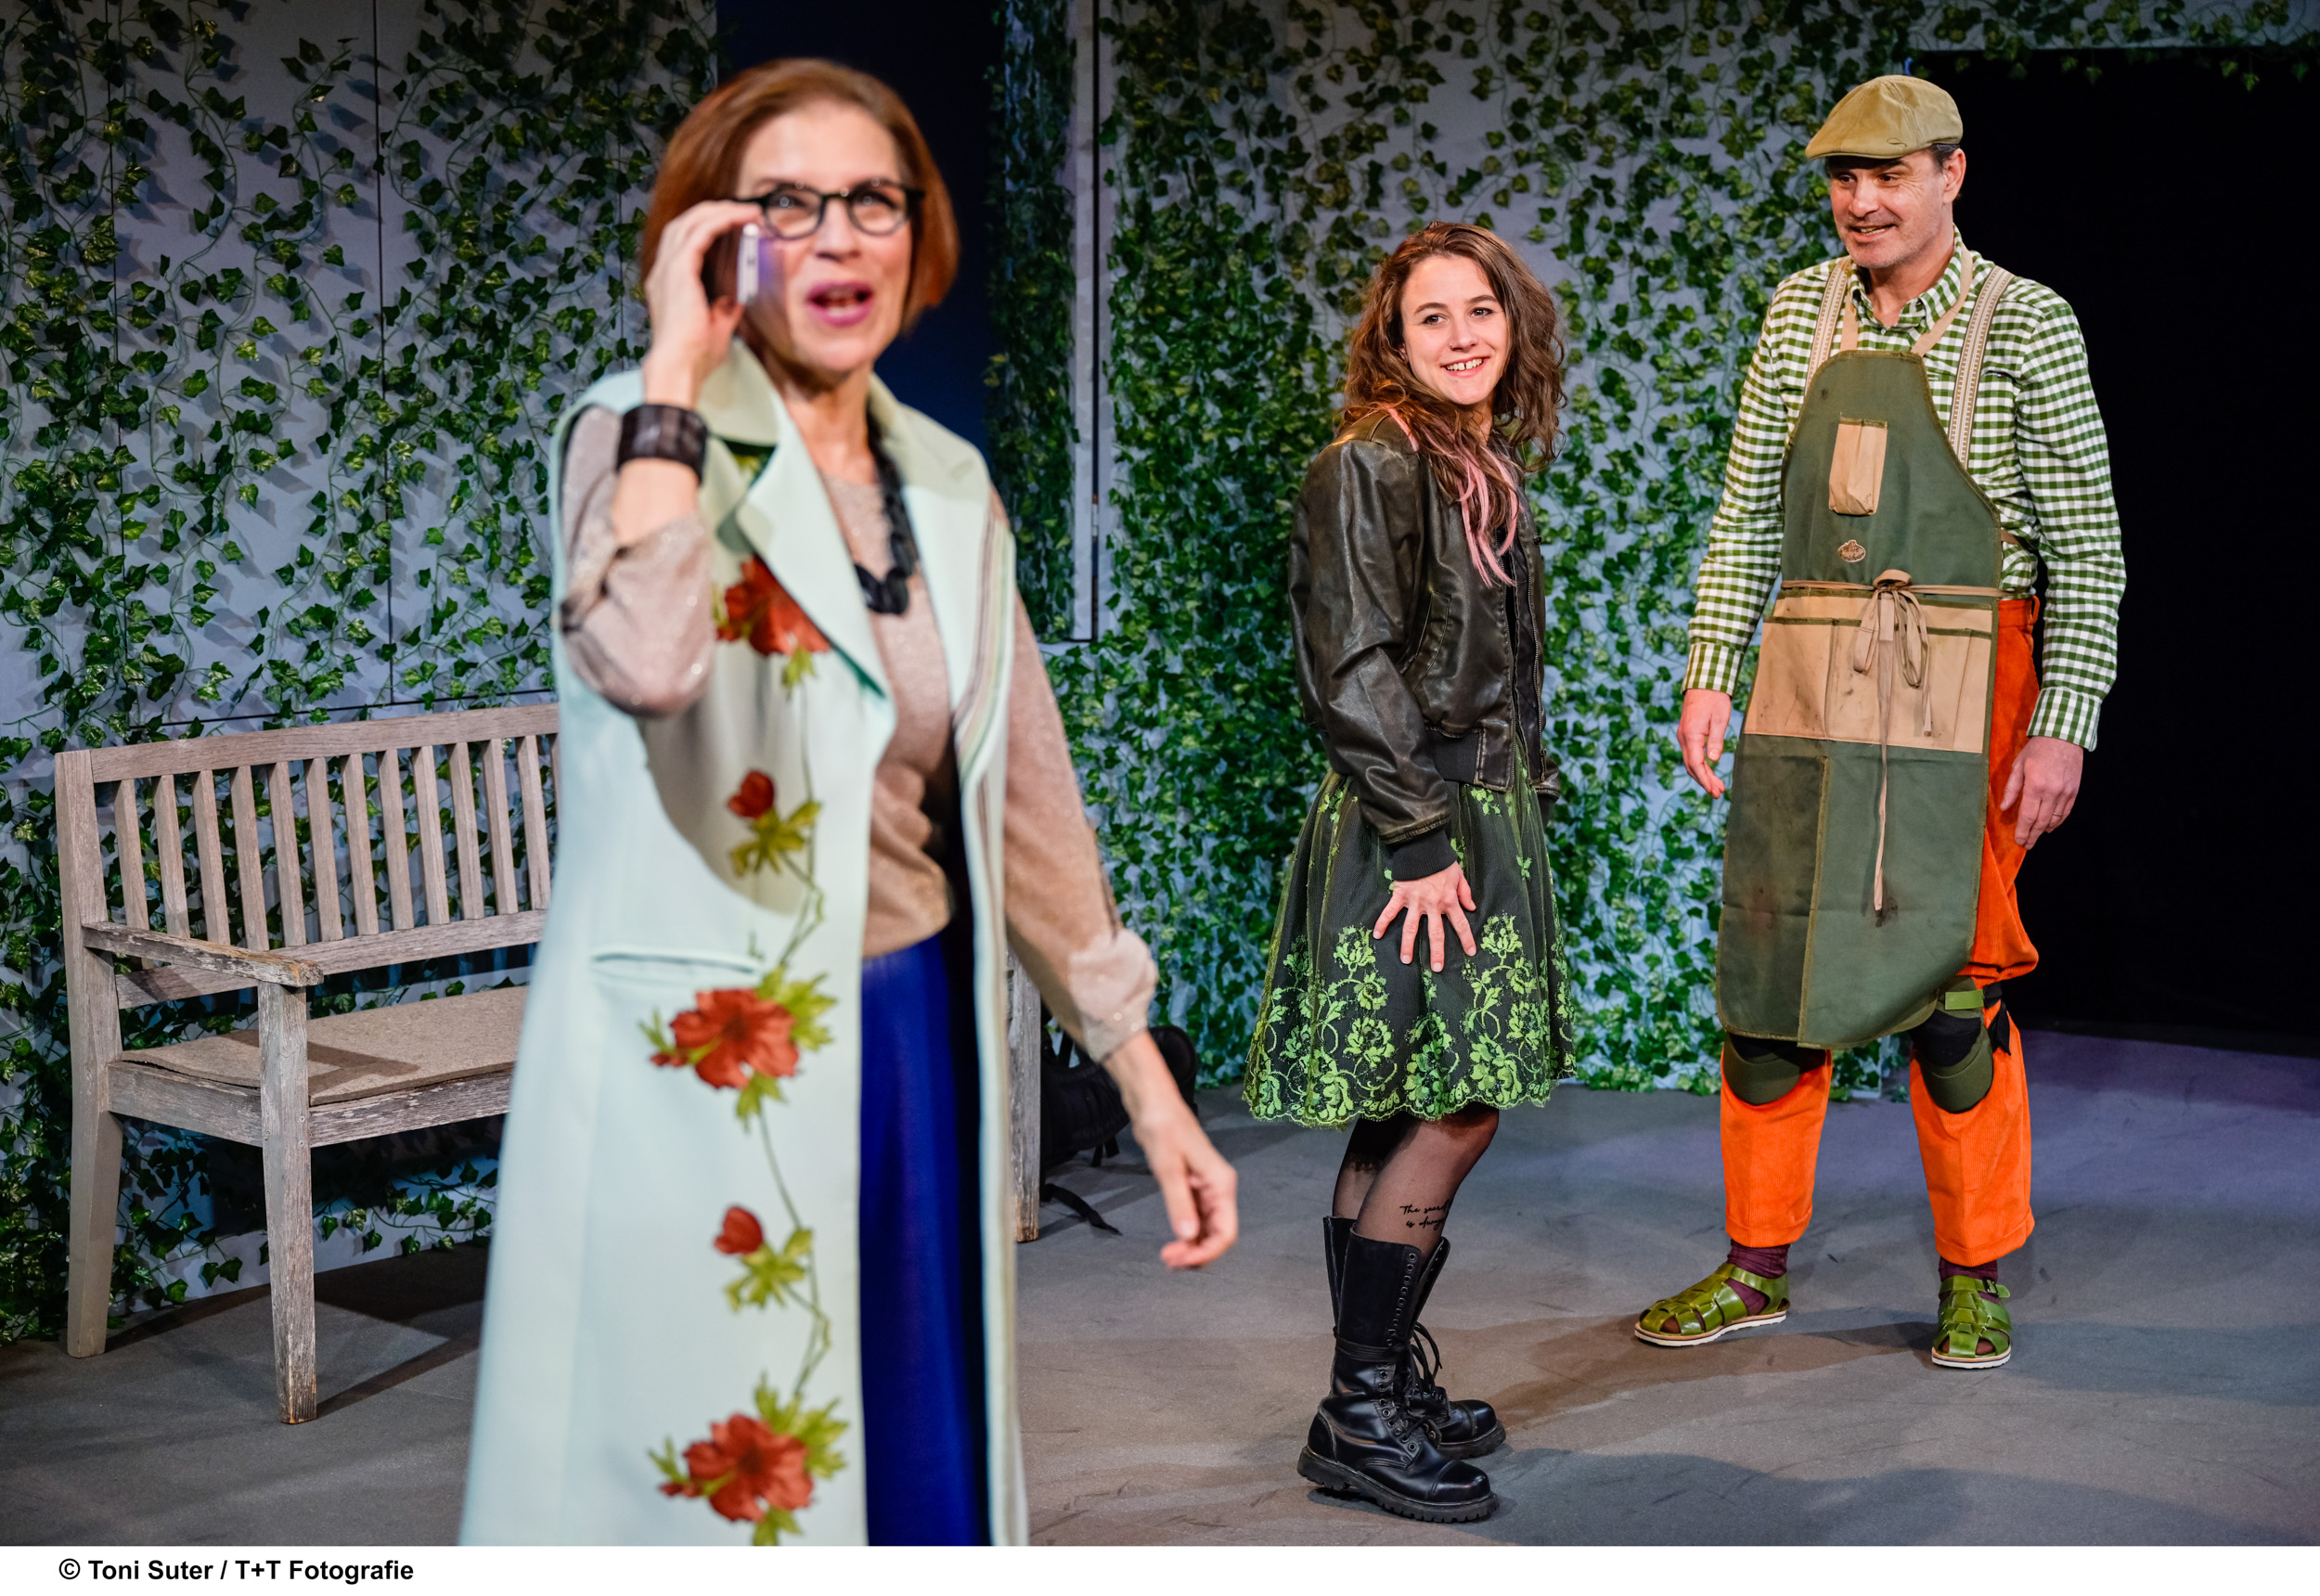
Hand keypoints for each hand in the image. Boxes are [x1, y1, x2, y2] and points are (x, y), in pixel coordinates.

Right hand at [636, 198, 759, 407]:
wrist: (678, 367)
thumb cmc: (694, 357)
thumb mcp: (715, 329)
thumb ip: (723, 311)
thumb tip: (735, 299)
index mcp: (669, 284)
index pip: (684, 243)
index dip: (707, 228)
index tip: (734, 225)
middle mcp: (664, 272)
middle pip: (683, 224)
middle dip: (713, 211)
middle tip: (741, 209)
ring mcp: (667, 269)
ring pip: (689, 222)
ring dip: (718, 210)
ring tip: (744, 208)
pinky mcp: (679, 271)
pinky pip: (700, 233)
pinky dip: (721, 220)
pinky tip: (740, 217)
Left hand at [1104, 1033, 1238, 1268]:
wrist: (1152, 1103)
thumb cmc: (1163, 1127)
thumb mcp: (1168, 1167)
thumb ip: (1179, 1202)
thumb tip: (1187, 1236)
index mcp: (1221, 1184)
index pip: (1226, 1233)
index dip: (1206, 1253)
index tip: (1179, 1260)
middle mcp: (1219, 1189)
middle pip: (1218, 1235)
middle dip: (1197, 1253)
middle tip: (1168, 1260)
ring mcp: (1206, 1190)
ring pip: (1206, 1230)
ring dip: (1190, 1246)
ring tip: (1167, 1255)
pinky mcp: (1193, 1188)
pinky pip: (1195, 1219)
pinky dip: (1185, 1234)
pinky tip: (1171, 1240)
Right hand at [1372, 860, 1476, 971]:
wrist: (1422, 847)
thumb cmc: (1441, 860)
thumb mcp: (1458, 874)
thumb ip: (1465, 892)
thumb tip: (1472, 908)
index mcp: (1449, 900)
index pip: (1460, 924)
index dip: (1466, 939)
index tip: (1470, 952)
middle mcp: (1432, 905)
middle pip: (1436, 933)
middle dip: (1437, 952)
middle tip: (1437, 968)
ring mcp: (1415, 902)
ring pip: (1411, 928)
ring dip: (1408, 945)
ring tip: (1406, 960)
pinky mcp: (1400, 896)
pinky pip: (1390, 912)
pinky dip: (1382, 923)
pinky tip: (1377, 935)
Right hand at [1677, 688, 1733, 797]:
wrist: (1704, 683)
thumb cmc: (1714, 699)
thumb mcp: (1720, 719)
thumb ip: (1716, 740)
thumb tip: (1713, 760)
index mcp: (1691, 735)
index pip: (1696, 764)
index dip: (1705, 780)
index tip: (1715, 791)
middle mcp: (1683, 738)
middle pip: (1691, 767)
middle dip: (1704, 781)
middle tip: (1718, 793)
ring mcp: (1683, 736)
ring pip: (1690, 762)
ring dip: (1702, 775)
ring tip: (1716, 786)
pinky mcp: (1687, 734)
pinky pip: (1691, 755)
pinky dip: (1699, 766)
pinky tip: (1709, 771)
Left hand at [2001, 735, 2082, 847]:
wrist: (2064, 736)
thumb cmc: (2038, 749)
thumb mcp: (2018, 765)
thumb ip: (2012, 788)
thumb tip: (2004, 807)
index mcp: (2035, 786)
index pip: (2027, 816)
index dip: (2022, 831)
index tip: (2018, 840)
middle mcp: (2052, 792)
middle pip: (2041, 821)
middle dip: (2033, 835)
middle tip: (2026, 844)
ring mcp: (2065, 792)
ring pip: (2055, 819)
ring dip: (2045, 830)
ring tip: (2036, 837)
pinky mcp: (2074, 790)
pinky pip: (2066, 812)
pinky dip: (2058, 822)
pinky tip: (2051, 826)